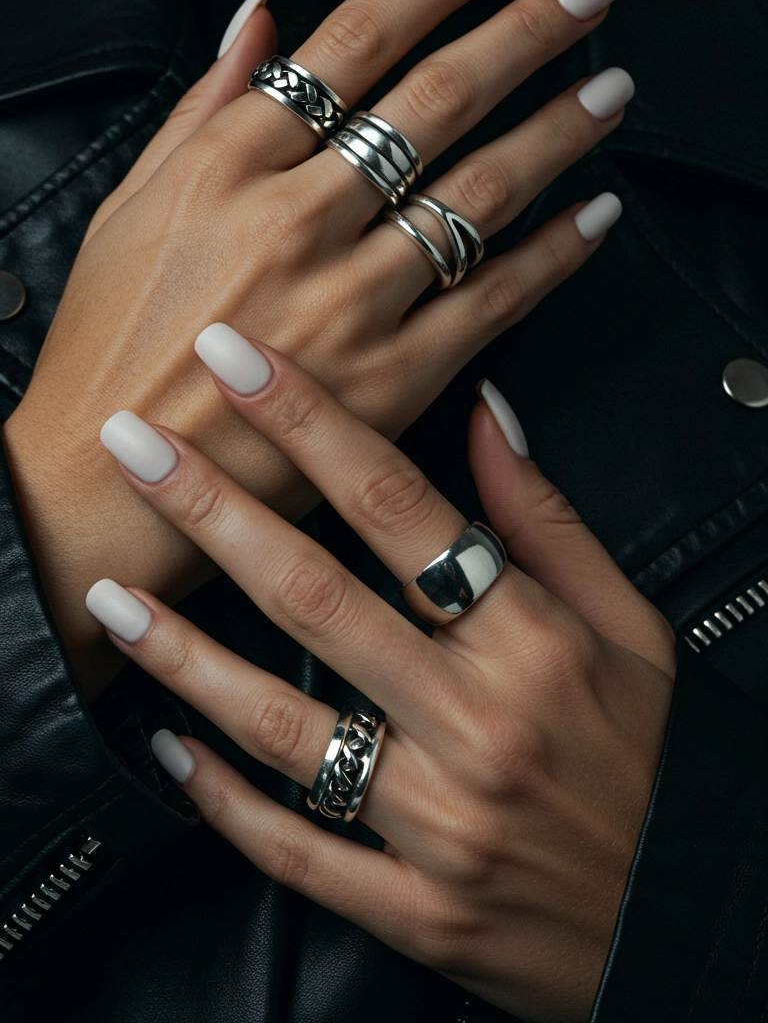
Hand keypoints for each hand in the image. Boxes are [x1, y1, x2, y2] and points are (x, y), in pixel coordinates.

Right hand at [4, 0, 626, 695]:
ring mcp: (347, 303)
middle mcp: (295, 221)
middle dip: (528, 32)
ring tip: (612, 88)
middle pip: (437, 101)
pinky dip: (553, 254)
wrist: (102, 478)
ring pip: (479, 192)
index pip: (356, 41)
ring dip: (559, 130)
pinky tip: (596, 213)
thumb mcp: (131, 202)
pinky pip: (492, 302)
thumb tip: (267, 13)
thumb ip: (206, 102)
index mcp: (228, 166)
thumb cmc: (110, 340)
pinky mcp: (388, 381)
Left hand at [88, 337, 674, 1021]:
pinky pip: (297, 849)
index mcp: (532, 641)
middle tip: (135, 447)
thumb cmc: (654, 758)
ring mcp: (438, 820)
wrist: (680, 912)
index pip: (398, 505)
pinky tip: (169, 749)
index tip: (239, 363)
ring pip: (286, 723)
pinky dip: (225, 802)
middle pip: (316, 596)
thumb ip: (547, 520)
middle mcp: (476, 722)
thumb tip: (486, 413)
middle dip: (215, 510)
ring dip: (185, 655)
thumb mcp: (632, 626)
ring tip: (111, 596)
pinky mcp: (414, 905)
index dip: (310, 423)